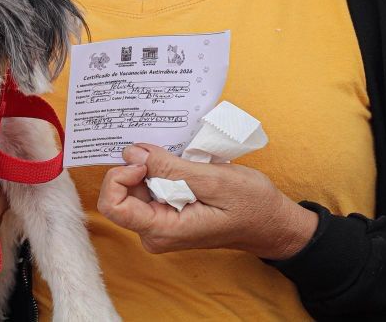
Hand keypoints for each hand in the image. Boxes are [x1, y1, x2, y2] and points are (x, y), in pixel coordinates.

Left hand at [96, 144, 317, 260]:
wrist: (271, 222)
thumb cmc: (251, 205)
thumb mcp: (214, 181)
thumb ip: (170, 169)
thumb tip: (132, 153)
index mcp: (164, 230)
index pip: (114, 207)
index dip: (121, 177)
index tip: (145, 160)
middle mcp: (156, 232)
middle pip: (121, 194)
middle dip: (138, 167)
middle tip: (167, 153)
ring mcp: (160, 225)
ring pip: (134, 188)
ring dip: (151, 168)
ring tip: (181, 160)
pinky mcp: (167, 215)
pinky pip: (149, 189)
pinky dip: (159, 172)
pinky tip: (182, 166)